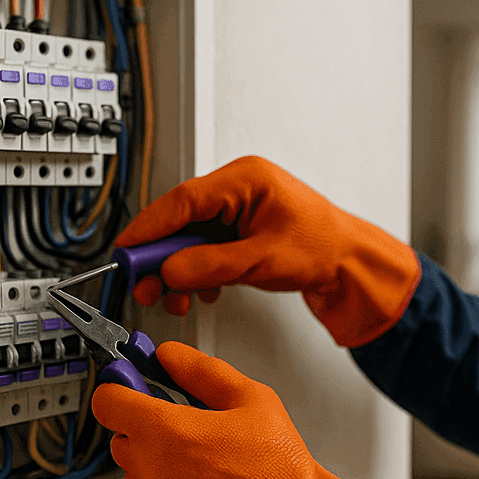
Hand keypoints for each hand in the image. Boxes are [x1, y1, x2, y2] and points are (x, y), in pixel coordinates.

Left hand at [91, 342, 435, 478]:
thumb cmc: (279, 470)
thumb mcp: (251, 398)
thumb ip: (200, 370)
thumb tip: (170, 356)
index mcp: (164, 429)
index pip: (107, 401)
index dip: (123, 393)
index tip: (135, 394)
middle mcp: (149, 470)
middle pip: (124, 440)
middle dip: (150, 435)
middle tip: (193, 439)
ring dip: (160, 474)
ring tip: (208, 477)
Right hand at [117, 156, 420, 347]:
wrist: (352, 265)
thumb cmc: (324, 249)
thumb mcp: (261, 260)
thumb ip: (209, 265)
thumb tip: (167, 271)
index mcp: (245, 179)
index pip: (181, 200)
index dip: (148, 228)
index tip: (126, 252)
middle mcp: (239, 189)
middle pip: (181, 220)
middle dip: (161, 257)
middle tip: (143, 284)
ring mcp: (239, 209)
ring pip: (190, 238)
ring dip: (179, 270)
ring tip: (175, 298)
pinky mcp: (241, 230)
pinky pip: (206, 248)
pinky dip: (198, 272)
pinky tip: (201, 292)